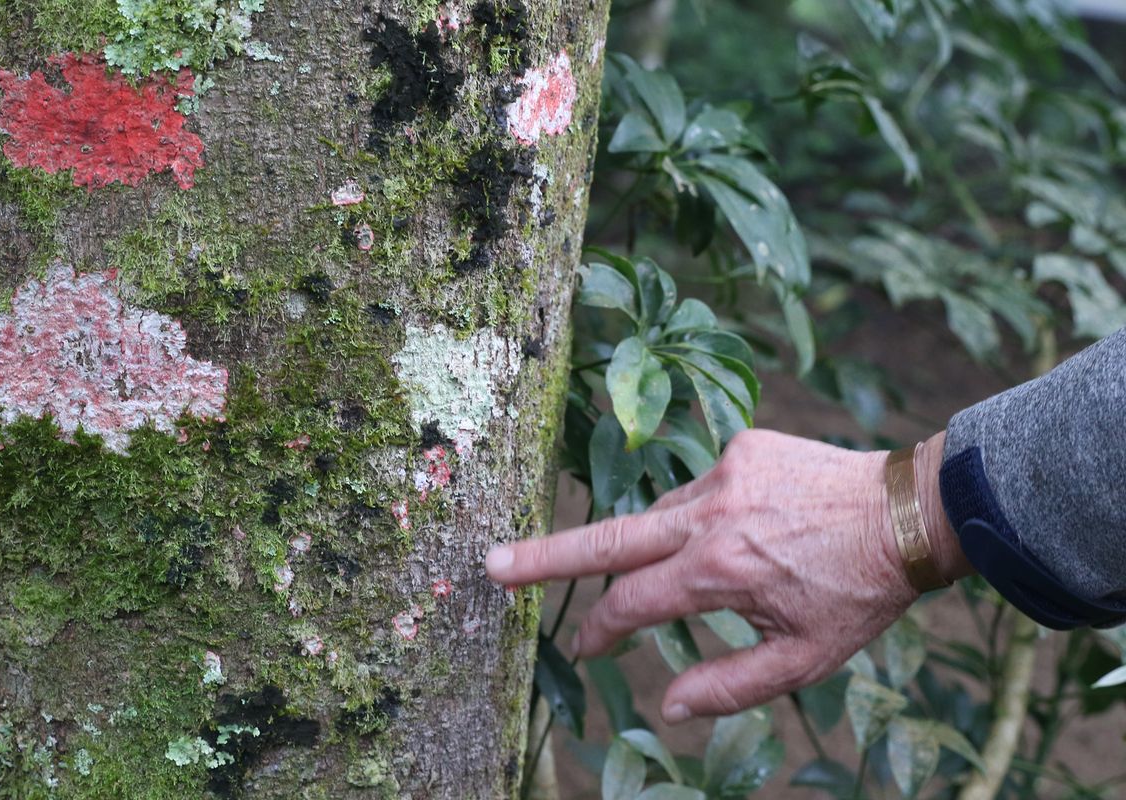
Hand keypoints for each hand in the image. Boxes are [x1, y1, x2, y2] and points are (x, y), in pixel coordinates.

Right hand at [486, 429, 970, 723]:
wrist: (913, 510)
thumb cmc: (860, 593)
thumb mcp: (805, 658)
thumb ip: (729, 686)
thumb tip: (666, 707)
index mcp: (718, 571)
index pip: (631, 604)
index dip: (600, 632)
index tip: (583, 648)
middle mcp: (707, 515)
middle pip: (606, 539)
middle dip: (545, 555)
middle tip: (492, 564)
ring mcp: (721, 473)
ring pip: (659, 516)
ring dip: (659, 545)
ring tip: (724, 567)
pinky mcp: (738, 446)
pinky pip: (697, 488)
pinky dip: (700, 515)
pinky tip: (746, 531)